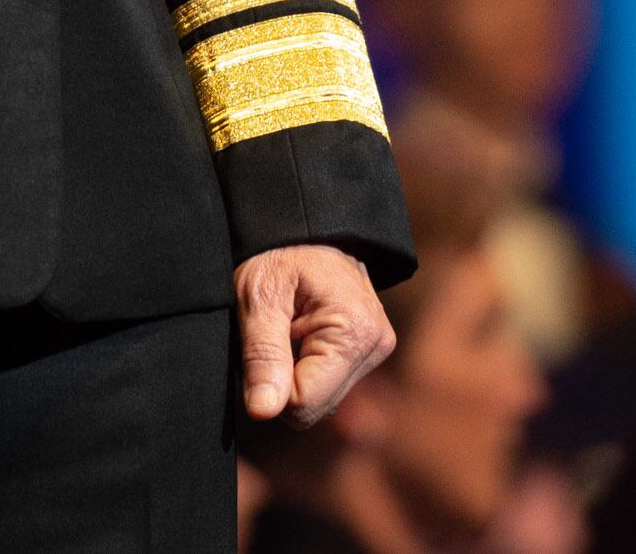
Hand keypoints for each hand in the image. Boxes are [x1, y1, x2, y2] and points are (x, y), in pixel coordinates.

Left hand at [233, 243, 392, 425]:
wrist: (305, 222)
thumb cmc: (278, 251)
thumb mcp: (259, 296)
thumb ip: (262, 355)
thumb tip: (263, 412)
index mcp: (356, 332)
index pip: (304, 404)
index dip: (270, 385)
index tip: (261, 344)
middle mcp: (376, 345)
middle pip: (315, 407)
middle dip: (283, 380)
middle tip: (273, 332)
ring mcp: (376, 349)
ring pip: (321, 399)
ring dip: (293, 374)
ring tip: (286, 328)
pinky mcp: (368, 350)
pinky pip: (328, 384)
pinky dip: (306, 368)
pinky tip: (300, 334)